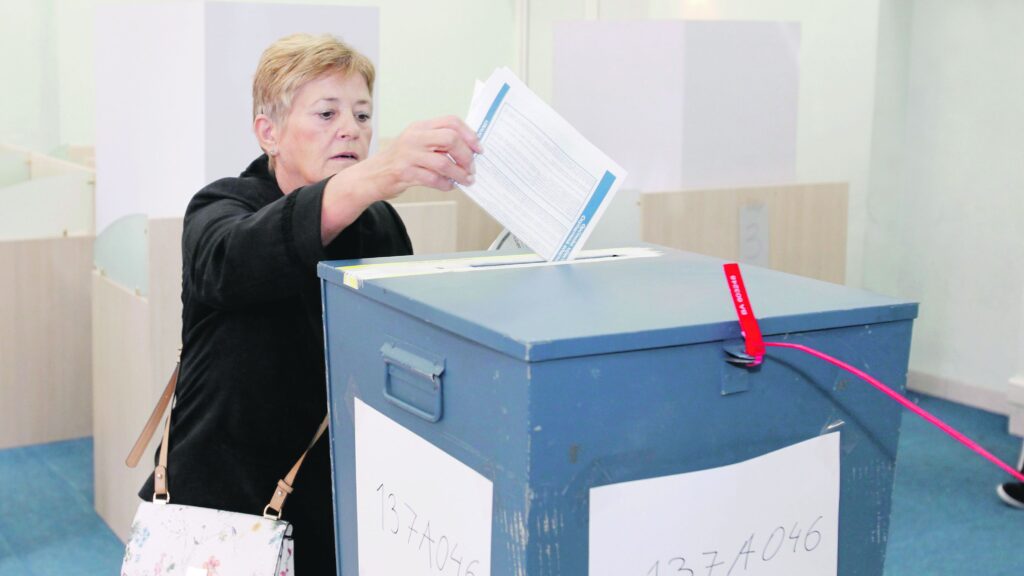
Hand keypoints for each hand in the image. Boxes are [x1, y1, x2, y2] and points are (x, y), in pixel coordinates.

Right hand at [320, 115, 482, 243]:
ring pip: (443, 162)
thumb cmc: (397, 161)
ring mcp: (408, 155)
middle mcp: (414, 137)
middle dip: (466, 155)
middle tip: (471, 167)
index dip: (470, 134)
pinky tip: (449, 186)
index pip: (451, 122)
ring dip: (459, 173)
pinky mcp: (404, 173)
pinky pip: (433, 179)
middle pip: (450, 139)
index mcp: (420, 127)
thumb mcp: (416, 144)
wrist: (370, 176)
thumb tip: (468, 150)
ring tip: (465, 180)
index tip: (478, 148)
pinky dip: (445, 184)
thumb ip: (437, 142)